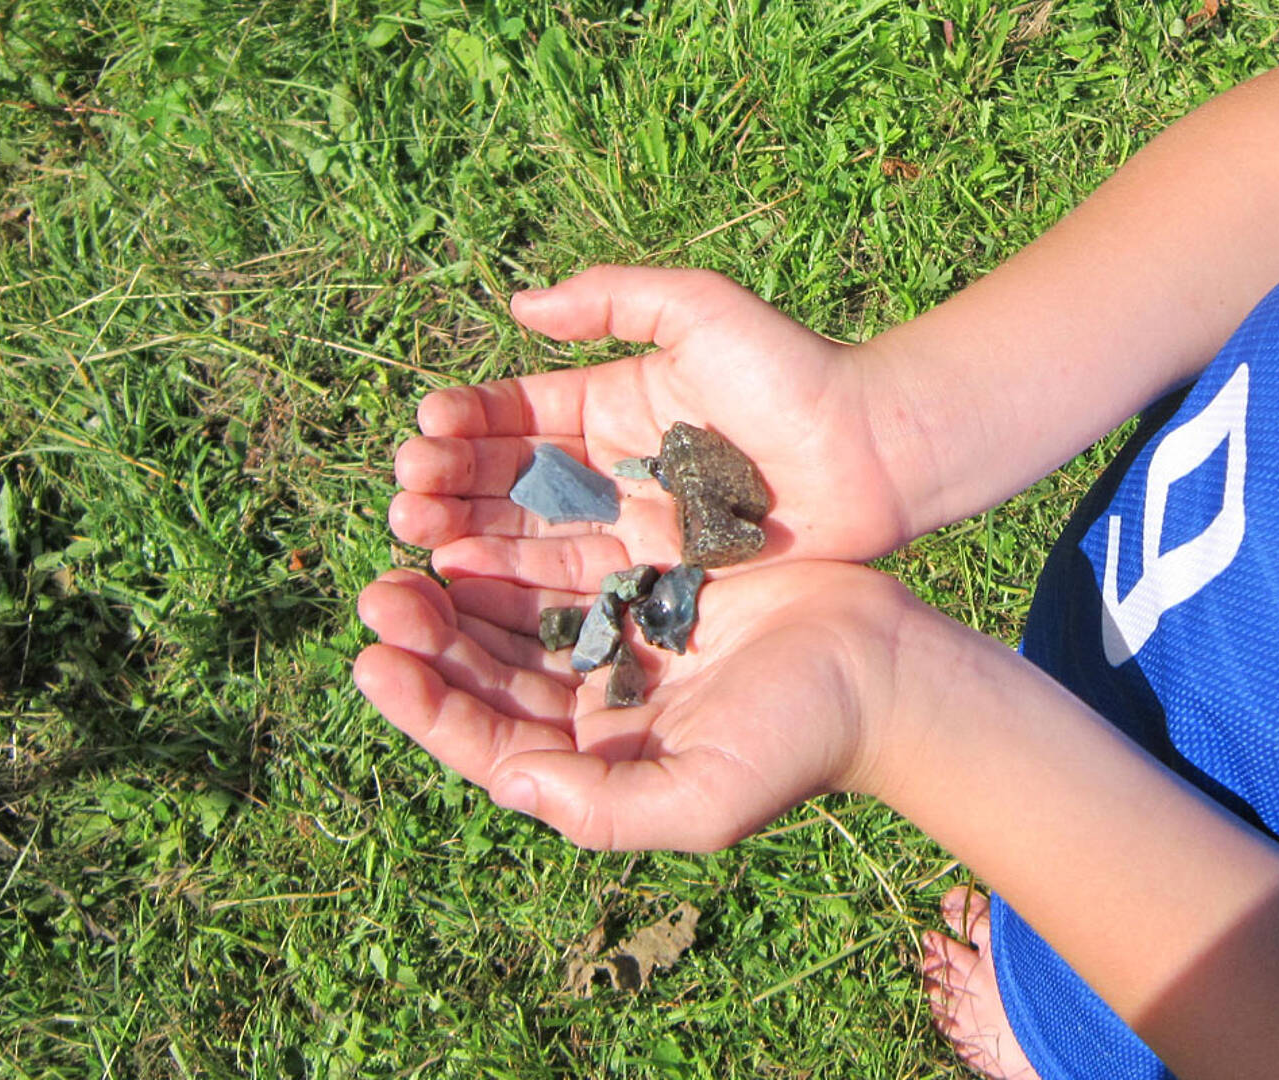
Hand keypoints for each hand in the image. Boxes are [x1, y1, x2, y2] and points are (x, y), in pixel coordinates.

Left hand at [352, 561, 923, 849]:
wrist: (880, 669)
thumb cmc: (799, 741)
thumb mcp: (703, 799)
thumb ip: (603, 807)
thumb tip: (509, 781)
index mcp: (597, 763)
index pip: (488, 742)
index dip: (426, 707)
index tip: (376, 660)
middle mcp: (595, 707)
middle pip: (487, 675)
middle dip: (427, 638)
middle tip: (380, 591)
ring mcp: (618, 641)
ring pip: (514, 617)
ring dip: (460, 589)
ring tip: (412, 546)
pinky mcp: (645, 583)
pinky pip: (562, 565)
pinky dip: (519, 546)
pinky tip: (482, 519)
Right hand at [389, 266, 915, 593]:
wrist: (874, 449)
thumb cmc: (795, 370)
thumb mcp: (701, 310)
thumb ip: (614, 299)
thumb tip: (519, 307)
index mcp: (616, 400)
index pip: (520, 413)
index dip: (468, 422)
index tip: (426, 427)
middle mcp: (616, 466)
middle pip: (513, 478)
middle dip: (452, 483)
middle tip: (405, 491)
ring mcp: (635, 524)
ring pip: (534, 532)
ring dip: (470, 532)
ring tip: (415, 531)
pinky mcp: (660, 575)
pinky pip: (579, 580)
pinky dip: (521, 579)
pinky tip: (467, 575)